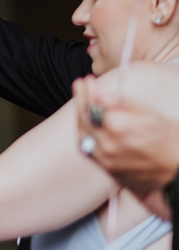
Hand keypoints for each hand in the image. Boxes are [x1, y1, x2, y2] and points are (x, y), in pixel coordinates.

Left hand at [73, 76, 178, 197]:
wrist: (173, 169)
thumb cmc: (166, 139)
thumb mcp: (149, 115)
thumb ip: (122, 104)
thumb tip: (100, 94)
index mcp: (118, 128)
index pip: (95, 105)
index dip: (90, 91)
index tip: (87, 80)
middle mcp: (107, 144)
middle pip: (85, 118)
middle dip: (81, 99)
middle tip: (80, 85)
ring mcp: (104, 158)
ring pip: (82, 132)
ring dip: (80, 115)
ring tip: (81, 101)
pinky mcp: (104, 167)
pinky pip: (86, 146)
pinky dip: (84, 131)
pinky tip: (85, 121)